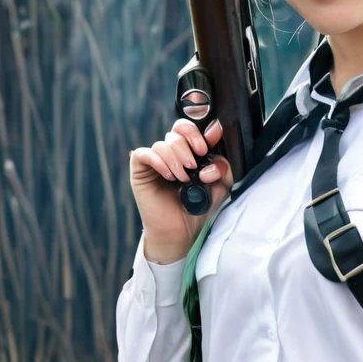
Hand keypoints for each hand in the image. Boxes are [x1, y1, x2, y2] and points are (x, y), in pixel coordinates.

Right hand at [128, 118, 233, 256]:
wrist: (182, 232)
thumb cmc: (199, 209)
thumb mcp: (220, 186)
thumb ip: (223, 164)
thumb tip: (216, 137)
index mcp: (190, 153)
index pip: (190, 129)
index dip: (199, 132)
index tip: (205, 147)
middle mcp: (172, 154)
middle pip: (177, 131)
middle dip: (188, 145)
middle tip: (194, 164)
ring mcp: (155, 161)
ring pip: (163, 143)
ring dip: (176, 160)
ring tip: (183, 179)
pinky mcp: (140, 170)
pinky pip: (144, 153)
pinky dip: (158, 161)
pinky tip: (168, 176)